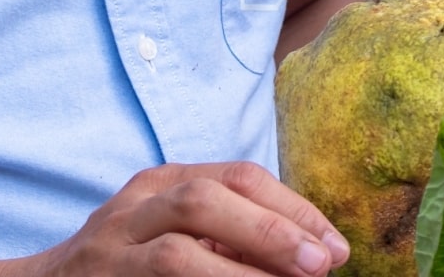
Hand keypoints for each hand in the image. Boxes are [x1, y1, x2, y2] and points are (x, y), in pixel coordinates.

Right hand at [26, 163, 350, 276]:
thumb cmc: (127, 264)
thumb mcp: (174, 233)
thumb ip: (230, 234)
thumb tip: (310, 253)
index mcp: (162, 182)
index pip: (238, 176)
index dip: (294, 208)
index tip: (335, 246)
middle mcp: (133, 208)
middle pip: (207, 201)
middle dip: (271, 230)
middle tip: (321, 265)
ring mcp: (108, 251)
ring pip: (176, 254)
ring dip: (240, 273)